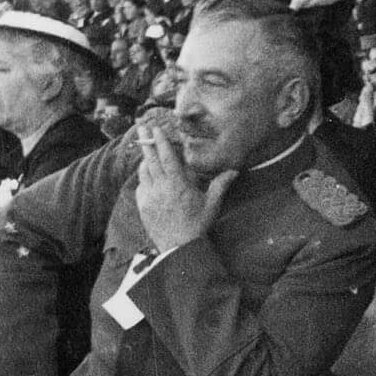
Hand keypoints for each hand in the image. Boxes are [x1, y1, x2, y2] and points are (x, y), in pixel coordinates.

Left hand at [135, 124, 236, 251]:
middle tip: (142, 128)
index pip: (167, 157)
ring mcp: (149, 197)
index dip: (161, 141)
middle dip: (146, 142)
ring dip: (145, 160)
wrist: (179, 248)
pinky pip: (141, 187)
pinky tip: (149, 178)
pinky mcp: (142, 207)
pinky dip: (144, 179)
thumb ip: (220, 185)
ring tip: (147, 153)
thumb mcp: (212, 204)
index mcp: (177, 185)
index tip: (157, 129)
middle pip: (150, 160)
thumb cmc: (198, 225)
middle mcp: (160, 188)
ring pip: (143, 172)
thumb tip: (234, 171)